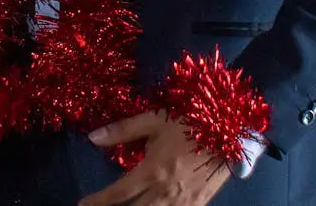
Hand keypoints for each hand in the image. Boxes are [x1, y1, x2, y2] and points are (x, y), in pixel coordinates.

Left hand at [80, 111, 229, 205]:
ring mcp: (184, 202)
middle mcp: (166, 192)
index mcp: (153, 171)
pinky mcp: (199, 204)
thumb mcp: (155, 119)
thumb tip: (93, 137)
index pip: (118, 193)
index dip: (99, 201)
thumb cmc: (192, 120)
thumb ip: (123, 130)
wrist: (232, 128)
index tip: (83, 204)